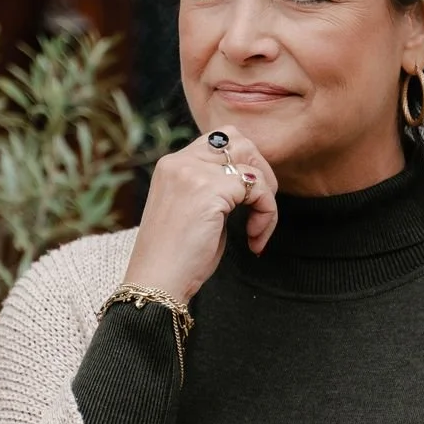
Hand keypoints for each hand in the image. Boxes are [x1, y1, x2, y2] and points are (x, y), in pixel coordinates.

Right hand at [123, 128, 277, 304]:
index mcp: (171, 166)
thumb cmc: (176, 259)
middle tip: (260, 208)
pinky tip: (254, 239)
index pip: (219, 141)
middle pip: (240, 141)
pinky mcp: (210, 190)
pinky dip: (266, 214)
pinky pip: (258, 190)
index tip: (247, 201)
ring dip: (266, 195)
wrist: (157, 283)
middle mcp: (179, 162)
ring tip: (258, 227)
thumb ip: (213, 189)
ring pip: (251, 164)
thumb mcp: (192, 212)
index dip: (243, 166)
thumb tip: (248, 182)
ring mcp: (193, 173)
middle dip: (261, 173)